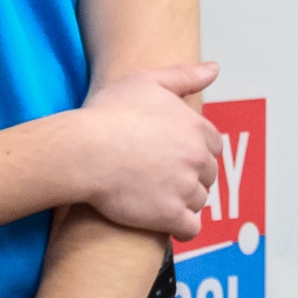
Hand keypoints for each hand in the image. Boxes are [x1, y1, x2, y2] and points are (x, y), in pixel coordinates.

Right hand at [74, 63, 221, 238]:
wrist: (83, 151)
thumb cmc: (109, 114)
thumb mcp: (147, 81)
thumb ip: (185, 76)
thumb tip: (214, 68)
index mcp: (196, 128)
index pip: (214, 146)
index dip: (196, 151)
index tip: (176, 156)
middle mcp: (197, 158)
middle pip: (209, 174)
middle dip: (192, 177)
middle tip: (164, 178)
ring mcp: (185, 188)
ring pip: (199, 201)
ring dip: (185, 202)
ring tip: (158, 198)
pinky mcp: (169, 215)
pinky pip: (191, 228)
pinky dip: (182, 227)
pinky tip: (165, 222)